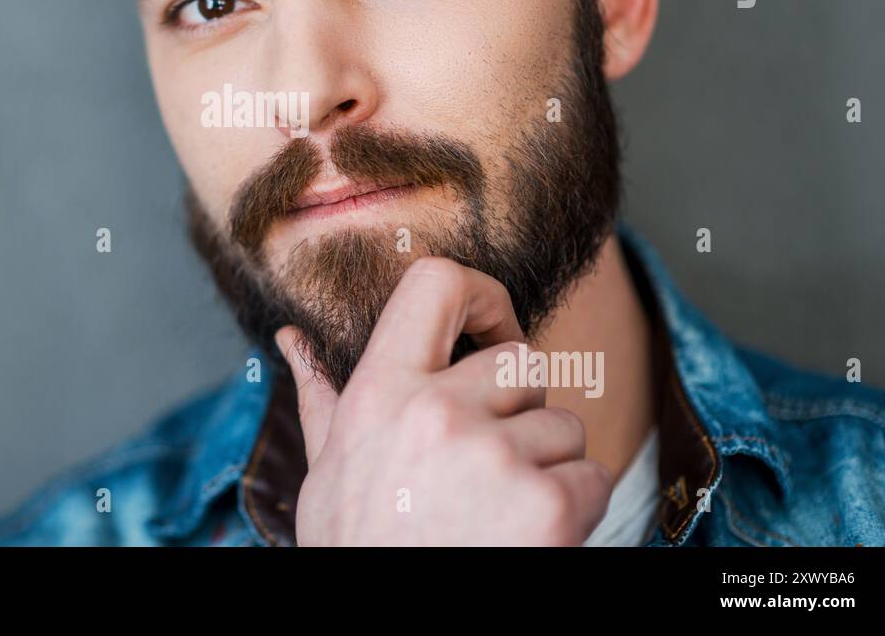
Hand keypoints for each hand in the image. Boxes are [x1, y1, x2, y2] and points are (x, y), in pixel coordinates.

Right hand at [274, 256, 612, 544]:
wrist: (385, 631)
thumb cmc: (361, 549)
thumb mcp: (327, 472)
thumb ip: (321, 398)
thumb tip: (292, 338)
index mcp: (380, 393)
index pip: (436, 284)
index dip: (481, 296)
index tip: (493, 330)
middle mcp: (437, 413)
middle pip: (522, 364)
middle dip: (519, 410)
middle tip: (487, 466)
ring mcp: (495, 457)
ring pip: (563, 423)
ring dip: (547, 465)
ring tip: (498, 511)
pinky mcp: (549, 504)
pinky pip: (592, 473)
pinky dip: (577, 506)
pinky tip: (527, 536)